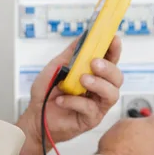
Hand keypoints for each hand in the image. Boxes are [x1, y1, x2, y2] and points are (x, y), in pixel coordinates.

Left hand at [16, 36, 122, 154]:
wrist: (35, 113)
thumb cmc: (47, 90)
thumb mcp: (57, 66)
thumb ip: (72, 52)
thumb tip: (84, 35)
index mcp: (94, 73)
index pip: (110, 60)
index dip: (114, 49)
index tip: (113, 39)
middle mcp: (99, 88)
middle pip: (117, 77)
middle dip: (108, 68)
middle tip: (94, 63)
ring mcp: (97, 104)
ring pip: (111, 94)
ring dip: (98, 84)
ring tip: (81, 80)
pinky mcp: (90, 119)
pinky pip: (90, 108)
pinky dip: (74, 101)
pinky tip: (61, 99)